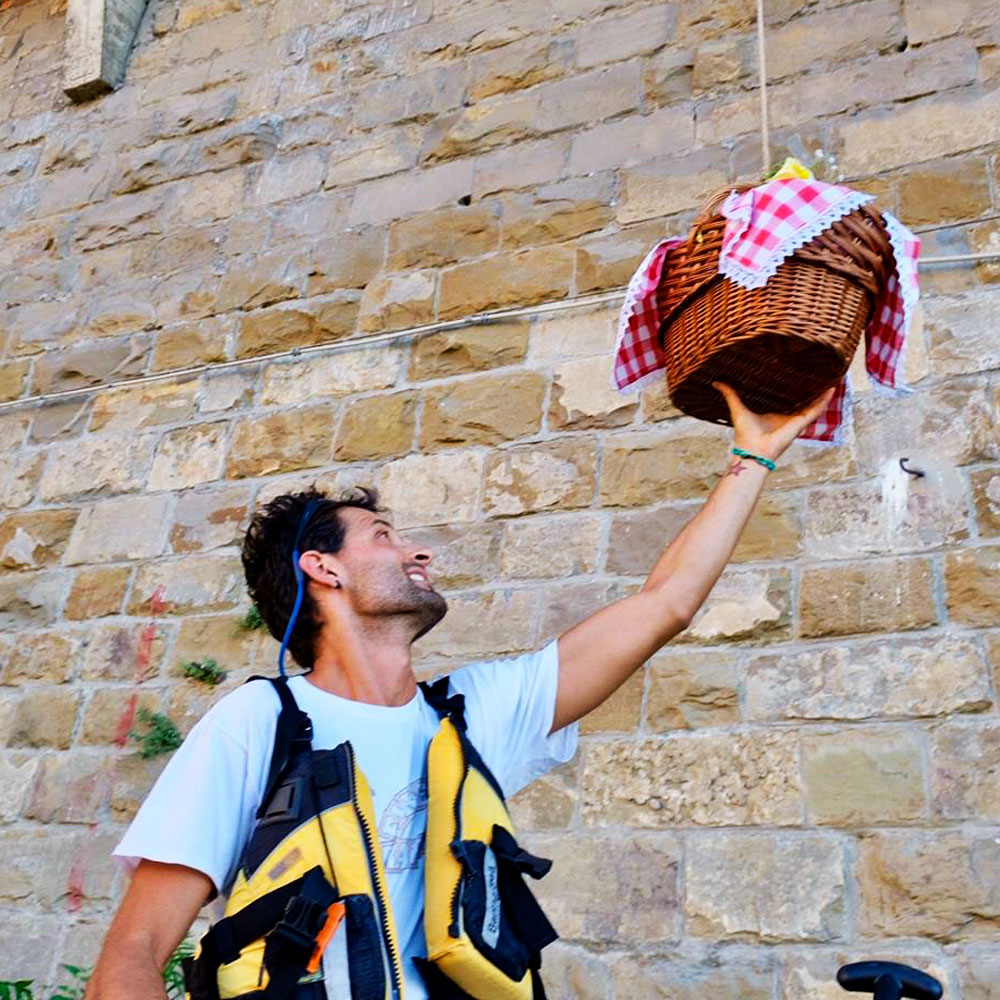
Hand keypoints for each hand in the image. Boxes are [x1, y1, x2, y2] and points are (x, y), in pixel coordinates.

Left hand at [712, 382, 836, 460]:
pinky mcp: (801, 423)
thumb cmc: (745, 434)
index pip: (787, 396)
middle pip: (803, 399)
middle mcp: (787, 415)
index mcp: (774, 412)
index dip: (793, 386)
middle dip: (812, 387)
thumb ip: (730, 394)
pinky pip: (816, 410)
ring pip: (814, 403)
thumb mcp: (738, 408)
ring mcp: (796, 419)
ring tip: (832, 378)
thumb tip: (717, 382)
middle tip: (820, 371)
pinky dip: (824, 400)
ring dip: (823, 392)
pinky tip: (832, 389)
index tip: (798, 372)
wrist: (753, 450)